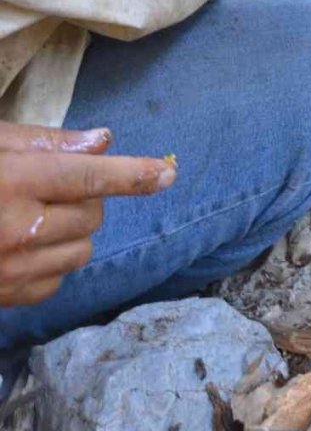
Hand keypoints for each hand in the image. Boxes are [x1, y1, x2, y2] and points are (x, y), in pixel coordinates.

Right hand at [0, 122, 176, 306]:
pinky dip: (54, 260)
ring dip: (73, 230)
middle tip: (50, 186)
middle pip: (92, 214)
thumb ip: (44, 141)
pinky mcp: (6, 297)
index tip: (167, 173)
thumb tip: (103, 140)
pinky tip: (24, 245)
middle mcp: (18, 228)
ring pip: (82, 249)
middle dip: (86, 197)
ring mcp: (12, 269)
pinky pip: (58, 279)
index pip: (91, 176)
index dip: (134, 174)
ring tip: (36, 214)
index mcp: (15, 181)